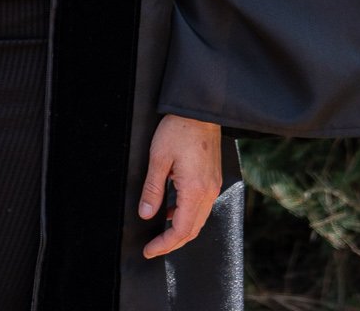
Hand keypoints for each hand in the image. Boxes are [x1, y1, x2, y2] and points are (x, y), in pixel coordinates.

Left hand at [137, 114, 222, 258]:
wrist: (200, 110)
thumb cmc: (178, 129)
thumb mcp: (158, 158)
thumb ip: (153, 189)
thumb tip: (146, 214)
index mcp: (195, 189)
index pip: (182, 230)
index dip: (165, 244)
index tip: (150, 250)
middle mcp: (208, 191)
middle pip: (193, 230)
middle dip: (172, 242)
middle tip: (153, 247)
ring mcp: (213, 185)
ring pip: (199, 220)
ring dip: (180, 229)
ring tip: (160, 231)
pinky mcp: (213, 179)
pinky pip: (202, 206)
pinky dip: (187, 215)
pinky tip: (172, 210)